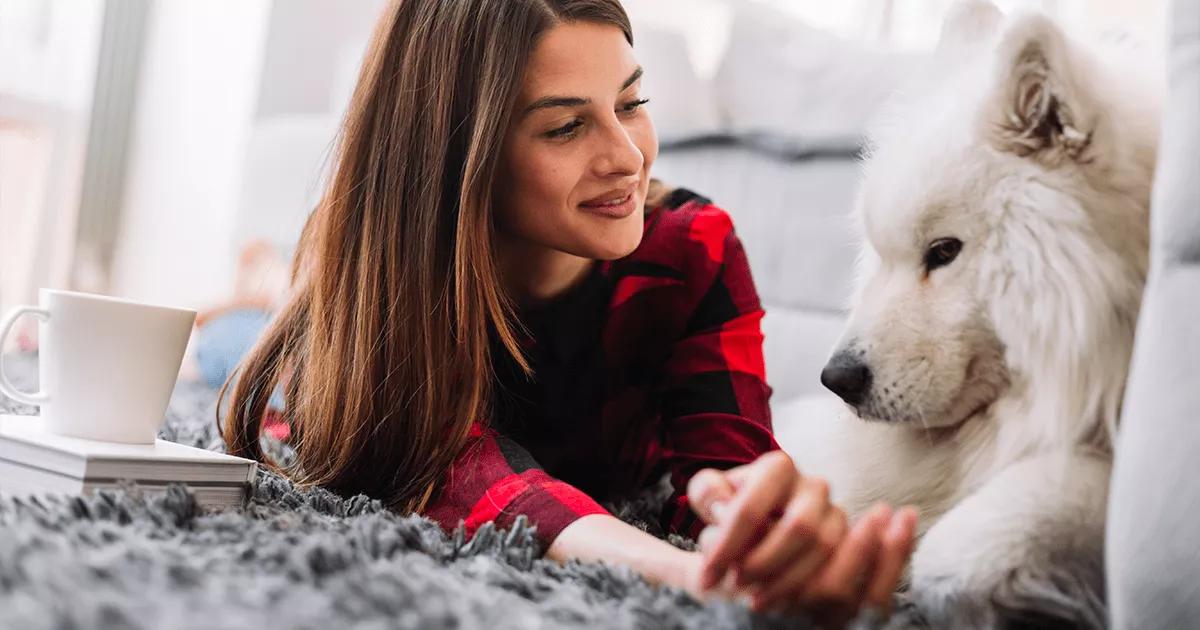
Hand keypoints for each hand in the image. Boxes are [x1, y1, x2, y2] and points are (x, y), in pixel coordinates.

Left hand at [688, 451, 916, 621]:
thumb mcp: (710, 495)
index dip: (728, 545)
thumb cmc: (730, 507)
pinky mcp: (850, 543)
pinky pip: (840, 569)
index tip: (707, 574)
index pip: (752, 507)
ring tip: (755, 600)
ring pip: (823, 550)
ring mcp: (837, 514)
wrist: (761, 519)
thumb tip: (720, 507)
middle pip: (799, 528)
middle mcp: (814, 486)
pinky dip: (809, 590)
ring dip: (787, 581)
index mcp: (778, 467)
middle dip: (764, 563)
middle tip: (736, 585)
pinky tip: (781, 604)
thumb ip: (708, 493)